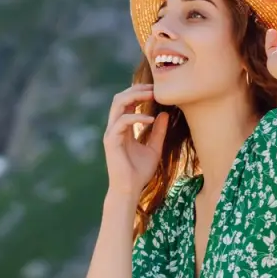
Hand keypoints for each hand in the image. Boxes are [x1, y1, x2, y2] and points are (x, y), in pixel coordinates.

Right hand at [102, 84, 168, 199]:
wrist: (129, 190)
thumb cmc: (139, 173)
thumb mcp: (154, 149)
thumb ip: (158, 132)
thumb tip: (165, 114)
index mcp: (122, 128)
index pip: (127, 102)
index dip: (140, 92)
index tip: (158, 89)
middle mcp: (114, 127)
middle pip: (120, 97)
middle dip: (137, 89)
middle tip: (156, 87)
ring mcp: (111, 133)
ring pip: (118, 104)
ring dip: (135, 96)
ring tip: (153, 95)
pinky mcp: (111, 141)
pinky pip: (123, 121)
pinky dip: (137, 117)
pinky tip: (152, 119)